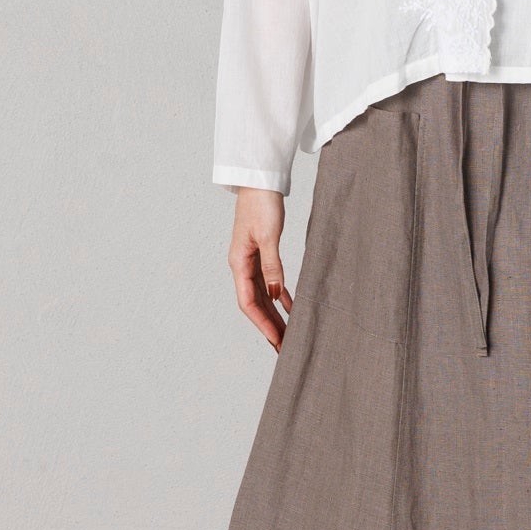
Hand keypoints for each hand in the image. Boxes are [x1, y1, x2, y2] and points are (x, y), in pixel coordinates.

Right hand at [229, 188, 292, 350]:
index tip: (276, 341)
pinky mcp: (261, 254)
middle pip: (255, 304)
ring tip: (288, 334)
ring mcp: (251, 261)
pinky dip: (280, 297)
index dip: (262, 324)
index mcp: (239, 263)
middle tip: (285, 348)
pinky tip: (291, 308)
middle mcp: (242, 266)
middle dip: (269, 326)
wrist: (260, 181)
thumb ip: (272, 265)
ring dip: (274, 315)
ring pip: (263, 296)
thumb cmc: (262, 204)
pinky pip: (270, 283)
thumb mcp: (269, 236)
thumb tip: (276, 295)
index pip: (248, 303)